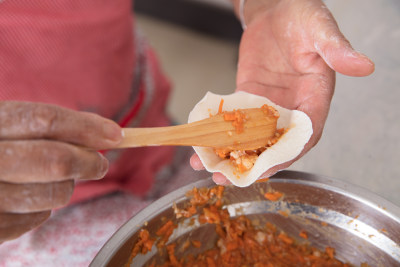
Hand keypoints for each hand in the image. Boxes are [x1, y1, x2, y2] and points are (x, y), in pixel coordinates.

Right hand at [0, 101, 121, 242]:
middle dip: (88, 162)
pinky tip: (28, 197)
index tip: (116, 134)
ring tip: (53, 180)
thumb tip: (107, 132)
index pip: (44, 121)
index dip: (86, 128)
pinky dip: (43, 208)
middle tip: (100, 163)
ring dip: (65, 187)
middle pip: (54, 161)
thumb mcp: (5, 125)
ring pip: (53, 195)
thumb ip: (48, 127)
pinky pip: (36, 220)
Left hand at [191, 0, 373, 183]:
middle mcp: (291, 107)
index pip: (305, 134)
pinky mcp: (248, 97)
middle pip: (274, 144)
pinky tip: (202, 144)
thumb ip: (337, 50)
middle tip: (228, 178)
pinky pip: (235, 120)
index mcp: (315, 98)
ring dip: (230, 154)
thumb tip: (363, 65)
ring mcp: (268, 105)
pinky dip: (220, 133)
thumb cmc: (303, 16)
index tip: (266, 168)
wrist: (277, 8)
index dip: (287, 153)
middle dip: (252, 164)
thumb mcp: (321, 30)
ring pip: (251, 137)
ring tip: (207, 168)